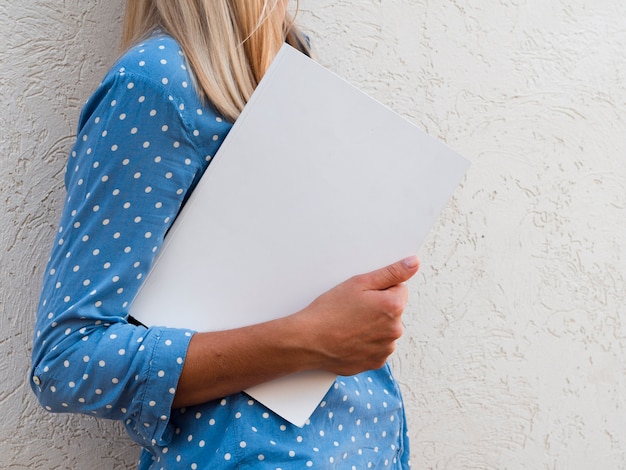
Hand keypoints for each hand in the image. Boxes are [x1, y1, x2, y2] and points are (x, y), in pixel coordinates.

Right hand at [296, 256, 418, 375]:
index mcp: (394, 307)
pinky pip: (377, 347)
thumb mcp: (359, 283)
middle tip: (353, 309)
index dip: (380, 289)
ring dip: (373, 326)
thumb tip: (414, 263)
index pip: (399, 289)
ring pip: (385, 330)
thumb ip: (391, 272)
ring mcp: (386, 349)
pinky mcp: (375, 362)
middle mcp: (395, 330)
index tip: (363, 295)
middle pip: (394, 311)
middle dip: (378, 308)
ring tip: (349, 324)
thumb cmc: (330, 310)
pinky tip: (350, 338)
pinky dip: (367, 343)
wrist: (309, 341)